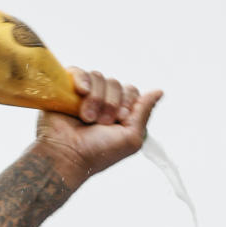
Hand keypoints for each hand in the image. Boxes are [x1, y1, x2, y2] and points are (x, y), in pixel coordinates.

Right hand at [35, 69, 161, 186]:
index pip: (131, 91)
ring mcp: (84, 95)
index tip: (119, 119)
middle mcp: (102, 102)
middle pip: (116, 83)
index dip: (127, 102)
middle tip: (101, 122)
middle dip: (111, 103)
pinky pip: (78, 71)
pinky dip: (81, 79)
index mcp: (119, 113)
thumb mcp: (131, 137)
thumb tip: (159, 91)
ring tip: (86, 118)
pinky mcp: (66, 89)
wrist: (67, 155)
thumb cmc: (99, 152)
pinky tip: (80, 93)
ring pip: (98, 77)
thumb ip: (144, 112)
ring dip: (95, 99)